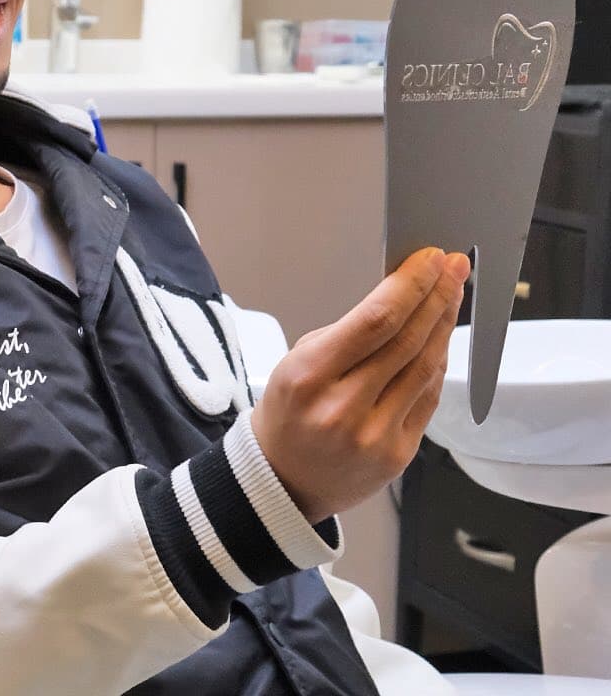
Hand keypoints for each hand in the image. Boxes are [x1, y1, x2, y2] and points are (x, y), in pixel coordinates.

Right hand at [251, 247, 469, 524]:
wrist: (283, 479)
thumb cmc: (288, 412)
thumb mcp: (297, 360)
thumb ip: (348, 334)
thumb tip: (400, 298)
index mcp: (310, 375)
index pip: (376, 320)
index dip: (410, 285)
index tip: (430, 259)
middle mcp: (344, 406)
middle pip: (407, 340)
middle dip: (436, 296)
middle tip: (453, 267)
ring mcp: (375, 434)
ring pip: (425, 368)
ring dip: (444, 325)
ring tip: (452, 294)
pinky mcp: (398, 454)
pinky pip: (428, 398)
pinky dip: (437, 364)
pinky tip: (440, 339)